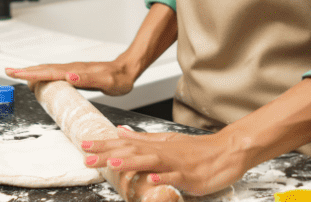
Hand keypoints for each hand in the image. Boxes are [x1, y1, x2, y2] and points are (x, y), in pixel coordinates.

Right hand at [4, 60, 136, 96]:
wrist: (127, 70)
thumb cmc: (118, 79)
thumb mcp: (106, 82)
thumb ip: (88, 80)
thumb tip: (68, 76)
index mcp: (75, 71)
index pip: (48, 72)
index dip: (31, 73)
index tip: (15, 73)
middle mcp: (71, 68)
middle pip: (44, 68)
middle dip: (25, 70)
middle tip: (8, 71)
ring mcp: (72, 70)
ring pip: (48, 69)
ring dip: (32, 71)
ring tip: (18, 73)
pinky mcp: (75, 73)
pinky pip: (54, 73)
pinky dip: (43, 74)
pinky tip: (40, 78)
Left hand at [80, 127, 247, 195]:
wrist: (227, 151)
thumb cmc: (196, 150)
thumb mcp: (166, 141)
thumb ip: (143, 138)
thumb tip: (121, 131)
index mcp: (156, 146)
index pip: (125, 145)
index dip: (104, 145)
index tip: (84, 145)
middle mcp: (163, 152)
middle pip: (132, 152)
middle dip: (109, 154)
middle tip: (87, 156)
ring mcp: (176, 164)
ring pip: (151, 162)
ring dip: (132, 162)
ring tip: (114, 164)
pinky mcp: (189, 176)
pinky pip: (175, 177)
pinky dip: (164, 177)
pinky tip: (152, 178)